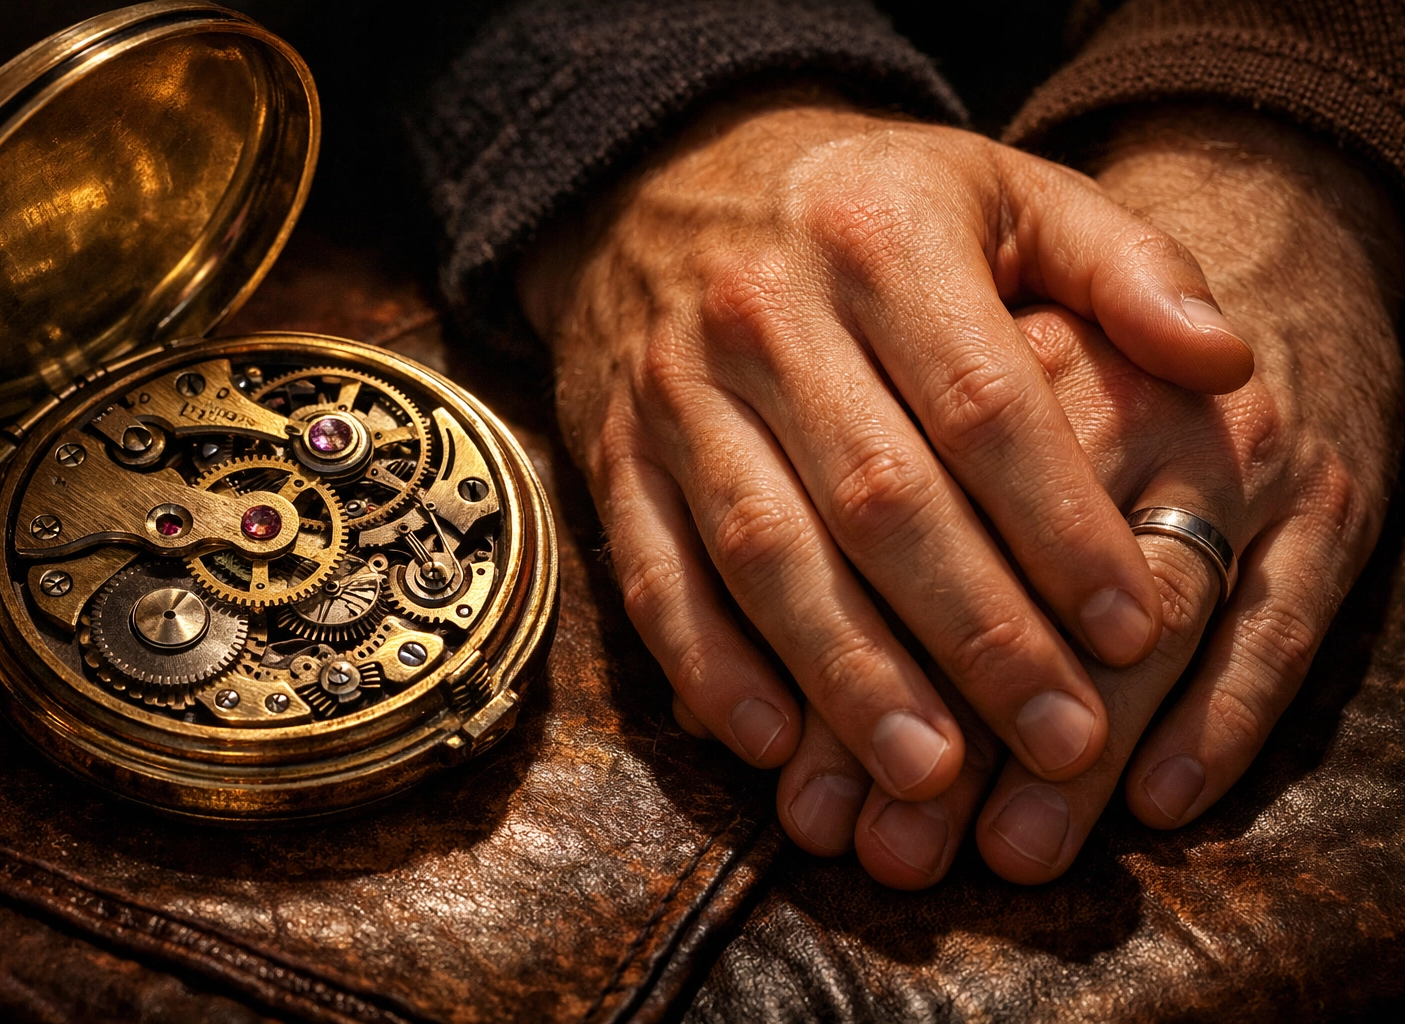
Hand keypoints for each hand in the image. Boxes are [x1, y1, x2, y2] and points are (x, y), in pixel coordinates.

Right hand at [519, 91, 1251, 817]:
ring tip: (928, 776)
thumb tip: (1225, 362)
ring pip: (763, 549)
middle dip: (976, 633)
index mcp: (878, 237)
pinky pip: (653, 572)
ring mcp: (674, 391)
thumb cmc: (862, 207)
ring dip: (847, 673)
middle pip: (880, 495)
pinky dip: (707, 665)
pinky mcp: (613, 455)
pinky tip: (774, 741)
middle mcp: (763, 314)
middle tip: (1060, 743)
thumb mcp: (1000, 190)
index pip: (983, 401)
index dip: (1060, 524)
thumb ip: (1124, 262)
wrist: (663, 185)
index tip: (1133, 629)